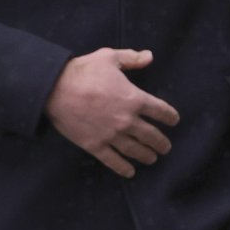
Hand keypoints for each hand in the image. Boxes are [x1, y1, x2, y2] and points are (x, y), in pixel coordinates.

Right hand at [45, 48, 179, 178]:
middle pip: (152, 136)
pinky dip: (124, 168)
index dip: (170, 117)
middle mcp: (127, 120)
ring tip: (152, 159)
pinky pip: (113, 161)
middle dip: (162, 143)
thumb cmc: (83, 71)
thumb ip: (132, 58)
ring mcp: (112, 135)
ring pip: (136, 151)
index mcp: (134, 98)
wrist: (55, 89)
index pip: (161, 111)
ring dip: (147, 156)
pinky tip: (130, 172)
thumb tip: (150, 56)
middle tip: (166, 148)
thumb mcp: (109, 57)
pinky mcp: (95, 145)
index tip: (174, 121)